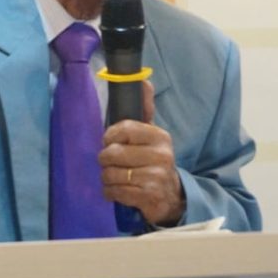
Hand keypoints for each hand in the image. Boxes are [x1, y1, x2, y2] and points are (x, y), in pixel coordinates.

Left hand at [98, 81, 184, 225]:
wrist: (171, 196)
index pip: (123, 129)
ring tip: (117, 177)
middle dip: (105, 161)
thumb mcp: (151, 134)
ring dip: (107, 178)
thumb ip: (145, 108)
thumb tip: (144, 80)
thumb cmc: (153, 160)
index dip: (109, 137)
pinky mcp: (149, 196)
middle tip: (113, 164)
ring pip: (110, 173)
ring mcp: (156, 176)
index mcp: (160, 136)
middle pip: (112, 153)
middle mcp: (161, 155)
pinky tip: (119, 190)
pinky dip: (111, 192)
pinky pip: (115, 191)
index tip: (109, 142)